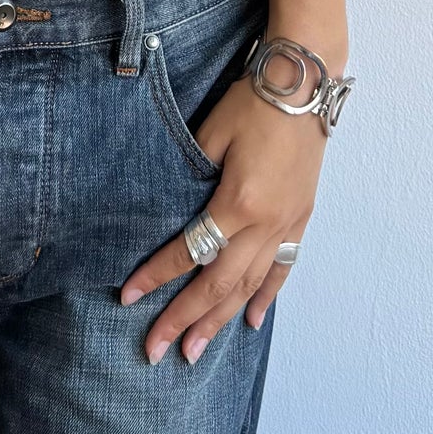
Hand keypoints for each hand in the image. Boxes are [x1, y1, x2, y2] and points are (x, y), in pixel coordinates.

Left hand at [117, 75, 326, 361]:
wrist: (303, 82)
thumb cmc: (252, 100)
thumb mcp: (211, 132)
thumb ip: (192, 174)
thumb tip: (171, 208)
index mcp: (239, 201)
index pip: (190, 251)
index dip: (157, 276)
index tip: (128, 298)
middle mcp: (266, 222)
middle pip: (220, 284)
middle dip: (186, 320)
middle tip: (157, 352)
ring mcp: (288, 222)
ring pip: (251, 285)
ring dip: (222, 320)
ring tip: (196, 350)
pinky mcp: (302, 216)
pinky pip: (283, 267)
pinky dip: (267, 296)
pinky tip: (253, 320)